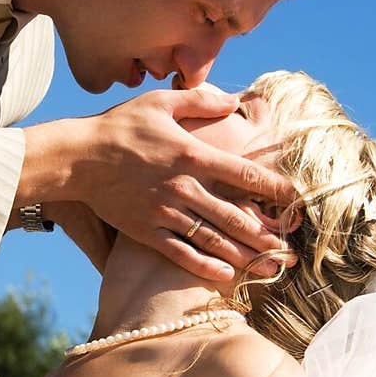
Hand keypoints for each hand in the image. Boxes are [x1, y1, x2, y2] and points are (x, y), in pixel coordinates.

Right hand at [56, 88, 298, 282]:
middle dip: (267, 233)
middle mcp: (184, 187)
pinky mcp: (146, 231)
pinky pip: (181, 253)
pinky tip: (226, 275)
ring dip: (245, 255)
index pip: (245, 175)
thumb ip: (200, 100)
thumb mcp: (161, 101)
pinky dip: (205, 266)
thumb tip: (234, 100)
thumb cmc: (121, 126)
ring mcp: (165, 212)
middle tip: (290, 247)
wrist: (79, 158)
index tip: (296, 200)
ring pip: (213, 239)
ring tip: (269, 267)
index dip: (275, 188)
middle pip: (235, 216)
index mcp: (193, 155)